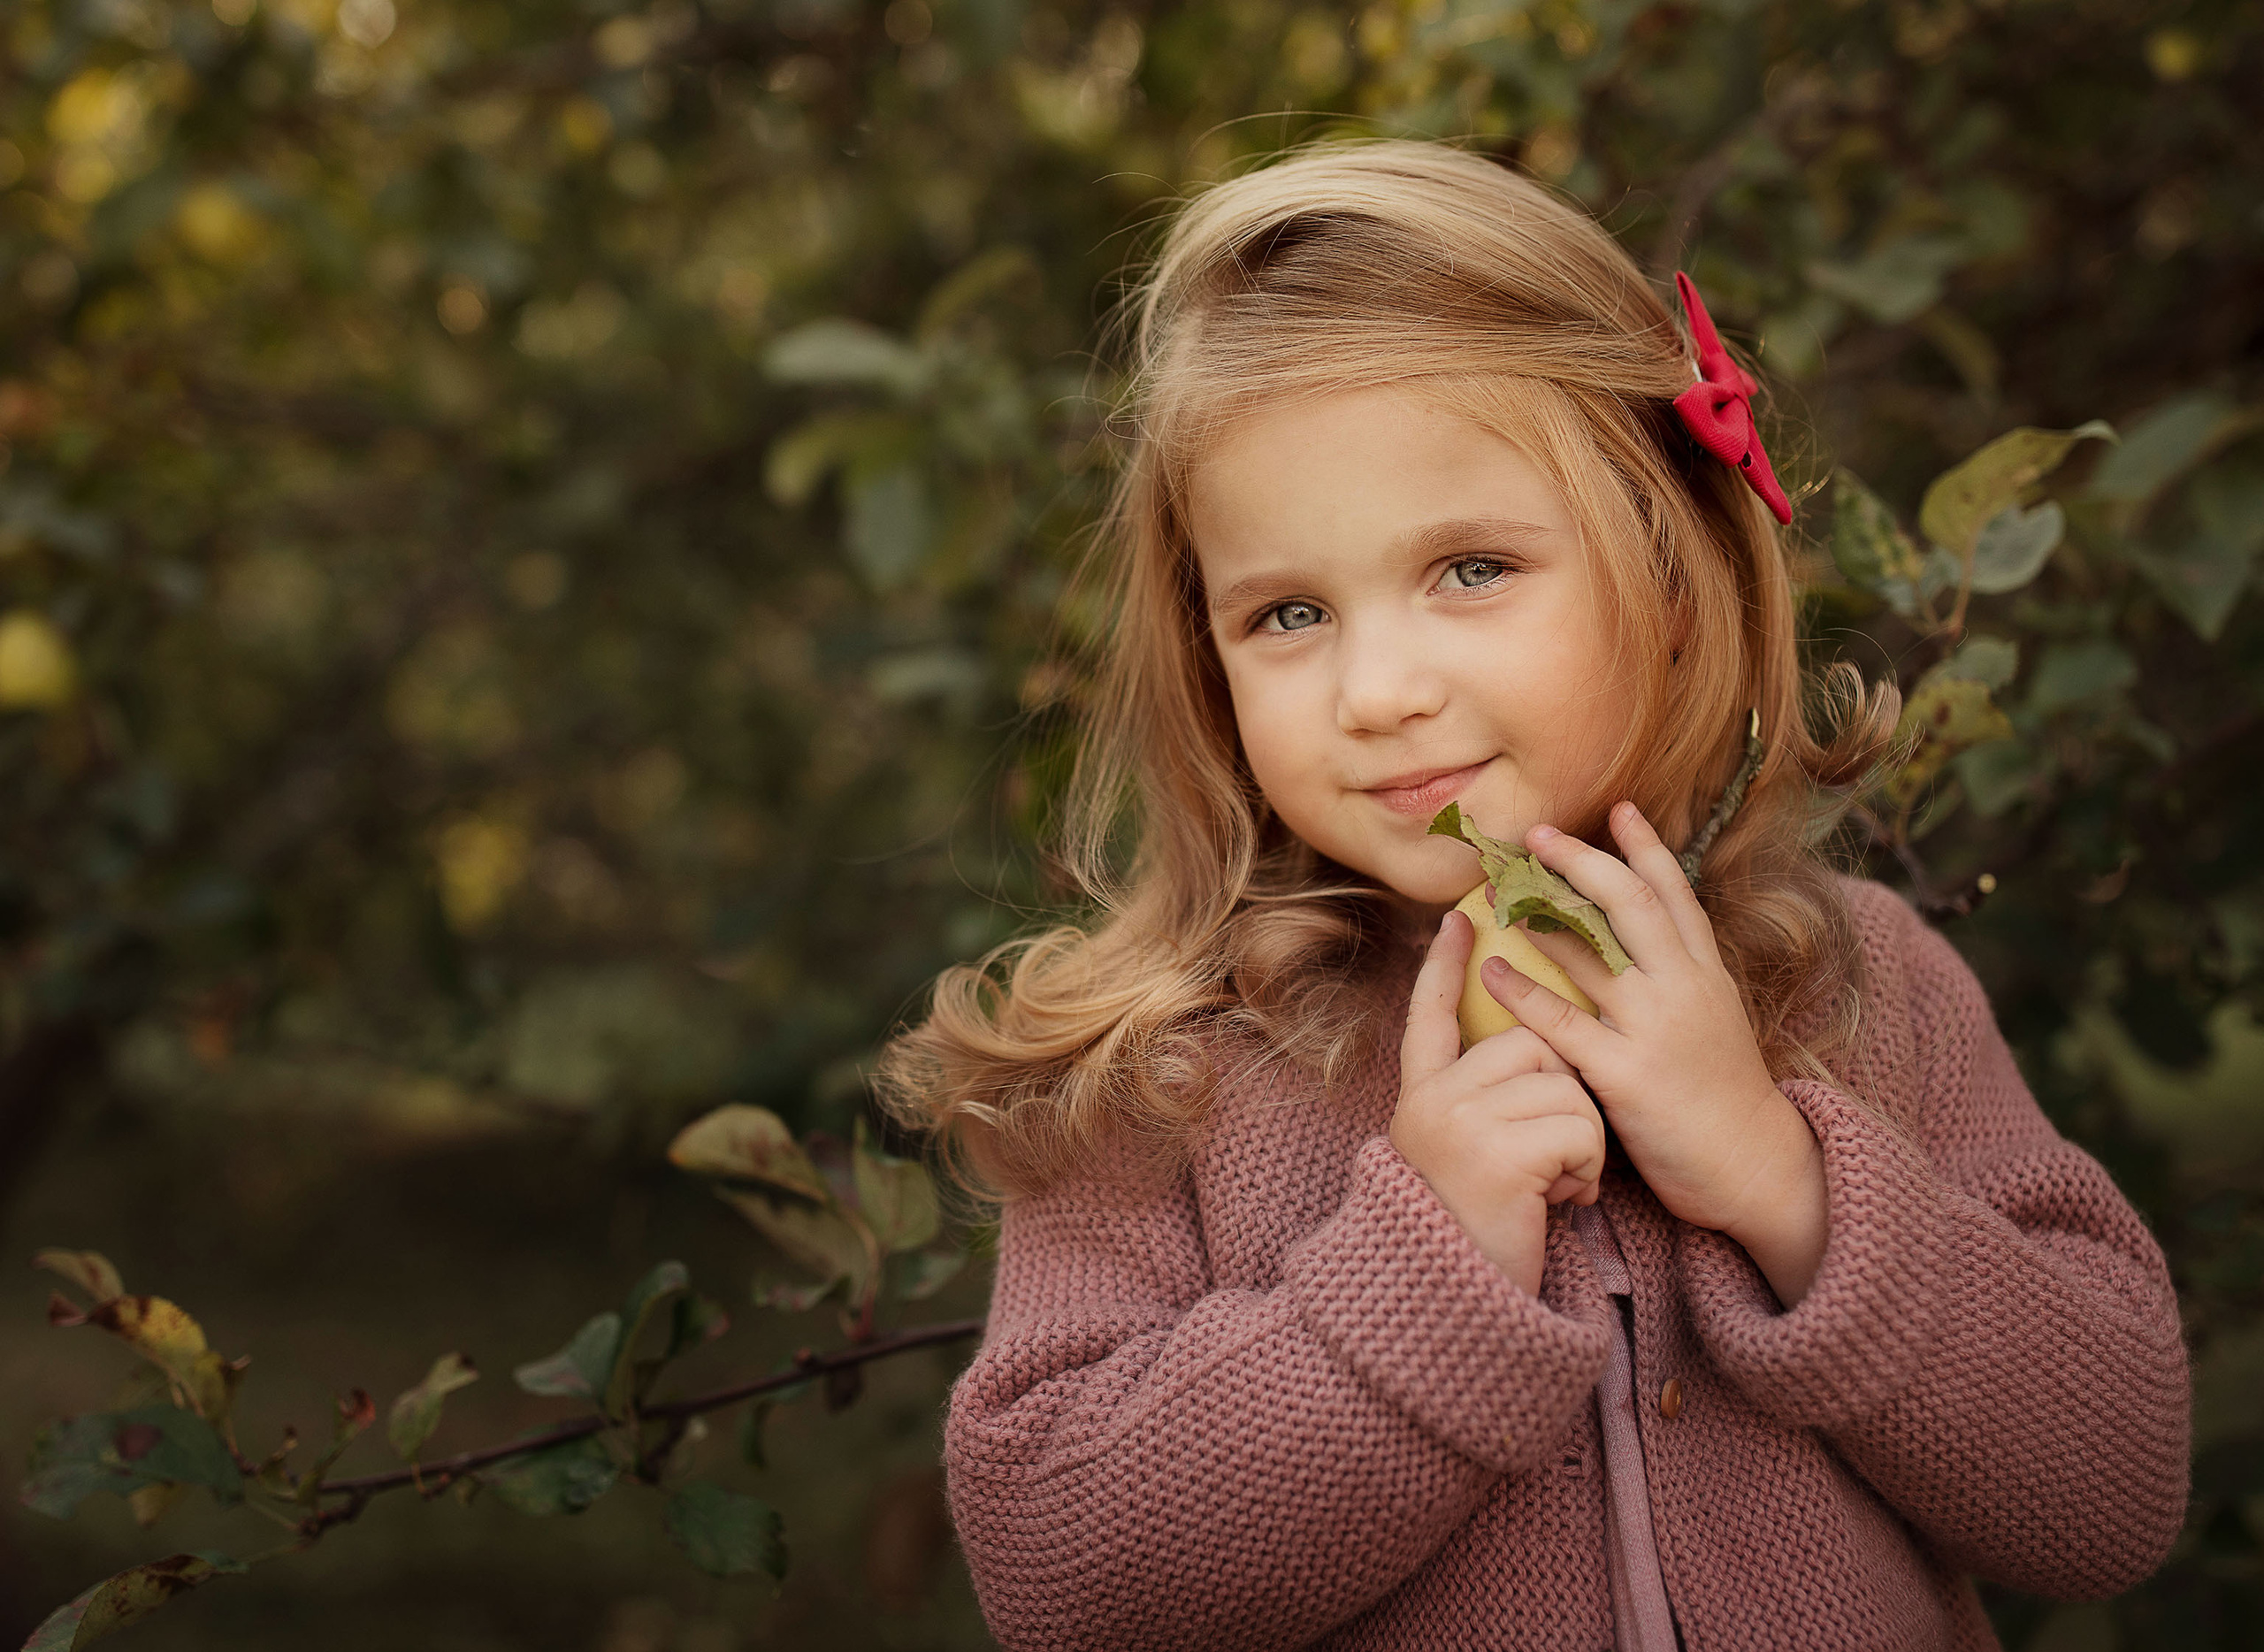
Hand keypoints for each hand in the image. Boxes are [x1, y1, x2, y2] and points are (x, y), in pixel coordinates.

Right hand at [1391, 907, 1607, 1296]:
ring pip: (1564, 1083)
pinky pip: (1577, 1127)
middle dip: (1565, 1094)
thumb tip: (1531, 1051)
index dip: (1446, 966)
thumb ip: (1484, 1102)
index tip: (1461, 919)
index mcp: (1422, 1097)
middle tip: (1555, 1155)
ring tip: (1557, 1187)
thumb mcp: (1470, 1158)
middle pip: (1531, 1042)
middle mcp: (1433, 1100)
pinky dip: (1587, 1170)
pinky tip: (1562, 1203)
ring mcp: (1461, 1123)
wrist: (1457, 1312)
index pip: (1431, 1014)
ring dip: (1582, 1140)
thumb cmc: (1479, 1237)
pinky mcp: (1497, 1153)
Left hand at [1476, 802, 1829, 1306]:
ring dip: (1540, 914)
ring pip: (1594, 951)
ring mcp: (1656, 1028)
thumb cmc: (1726, 1098)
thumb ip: (1684, 979)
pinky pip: (1564, 1023)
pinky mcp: (1627, 1074)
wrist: (1756, 1167)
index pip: (1677, 894)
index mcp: (1707, 974)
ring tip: (1496, 888)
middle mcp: (1684, 988)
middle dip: (1582, 861)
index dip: (1647, 848)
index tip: (1619, 808)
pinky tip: (1492, 968)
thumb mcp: (1719, 1021)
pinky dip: (1525, 991)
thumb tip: (1649, 941)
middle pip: (1630, 904)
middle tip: (1537, 833)